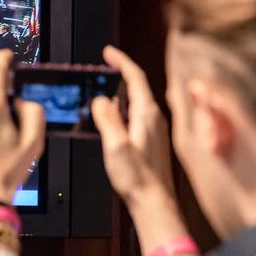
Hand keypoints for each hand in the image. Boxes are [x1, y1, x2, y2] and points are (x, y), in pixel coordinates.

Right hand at [91, 46, 188, 250]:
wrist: (154, 203)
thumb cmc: (138, 178)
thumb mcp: (116, 146)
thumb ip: (107, 119)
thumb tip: (100, 100)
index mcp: (146, 115)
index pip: (135, 77)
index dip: (121, 61)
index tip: (108, 52)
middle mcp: (154, 119)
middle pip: (137, 87)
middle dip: (119, 75)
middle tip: (102, 69)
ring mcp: (155, 131)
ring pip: (137, 102)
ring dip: (120, 94)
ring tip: (102, 92)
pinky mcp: (152, 142)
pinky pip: (136, 116)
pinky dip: (123, 110)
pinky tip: (112, 120)